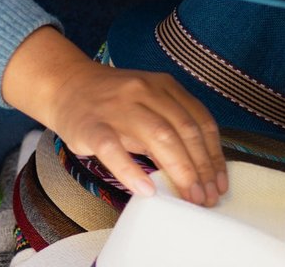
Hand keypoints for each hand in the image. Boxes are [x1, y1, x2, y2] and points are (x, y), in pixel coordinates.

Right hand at [2, 27, 226, 206]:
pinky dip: (132, 171)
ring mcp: (117, 107)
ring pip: (158, 136)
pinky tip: (146, 190)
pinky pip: (114, 149)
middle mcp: (143, 91)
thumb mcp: (148, 104)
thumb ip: (173, 127)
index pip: (200, 121)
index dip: (214, 156)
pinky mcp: (92, 125)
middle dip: (200, 168)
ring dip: (179, 171)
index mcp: (163, 86)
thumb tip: (202, 172)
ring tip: (188, 198)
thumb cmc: (113, 103)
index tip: (219, 183)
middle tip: (206, 198)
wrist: (65, 85)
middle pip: (183, 130)